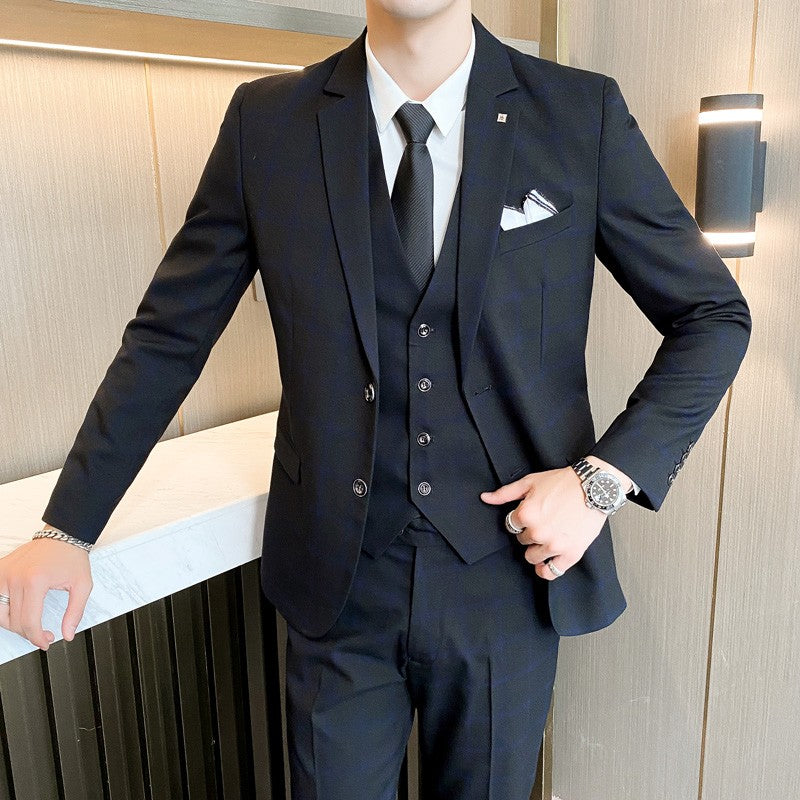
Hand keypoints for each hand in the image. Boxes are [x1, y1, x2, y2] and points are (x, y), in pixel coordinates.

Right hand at [0, 538, 92, 649]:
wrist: (63, 536)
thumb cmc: (71, 557)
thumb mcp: (82, 585)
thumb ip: (75, 612)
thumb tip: (68, 634)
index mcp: (35, 580)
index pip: (29, 622)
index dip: (37, 638)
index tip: (45, 642)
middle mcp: (15, 576)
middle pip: (14, 621)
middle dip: (29, 634)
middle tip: (43, 634)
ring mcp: (4, 573)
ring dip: (13, 625)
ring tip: (30, 625)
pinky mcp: (0, 570)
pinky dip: (4, 611)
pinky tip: (17, 613)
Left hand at [480, 466, 607, 579]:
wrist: (594, 487)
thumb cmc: (563, 482)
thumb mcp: (530, 482)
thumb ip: (505, 493)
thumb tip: (485, 498)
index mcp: (526, 514)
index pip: (511, 526)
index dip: (520, 520)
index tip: (532, 515)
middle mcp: (538, 532)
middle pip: (523, 541)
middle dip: (530, 533)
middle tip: (544, 522)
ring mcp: (554, 545)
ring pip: (532, 557)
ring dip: (537, 549)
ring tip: (548, 537)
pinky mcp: (571, 554)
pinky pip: (551, 572)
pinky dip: (546, 570)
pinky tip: (547, 562)